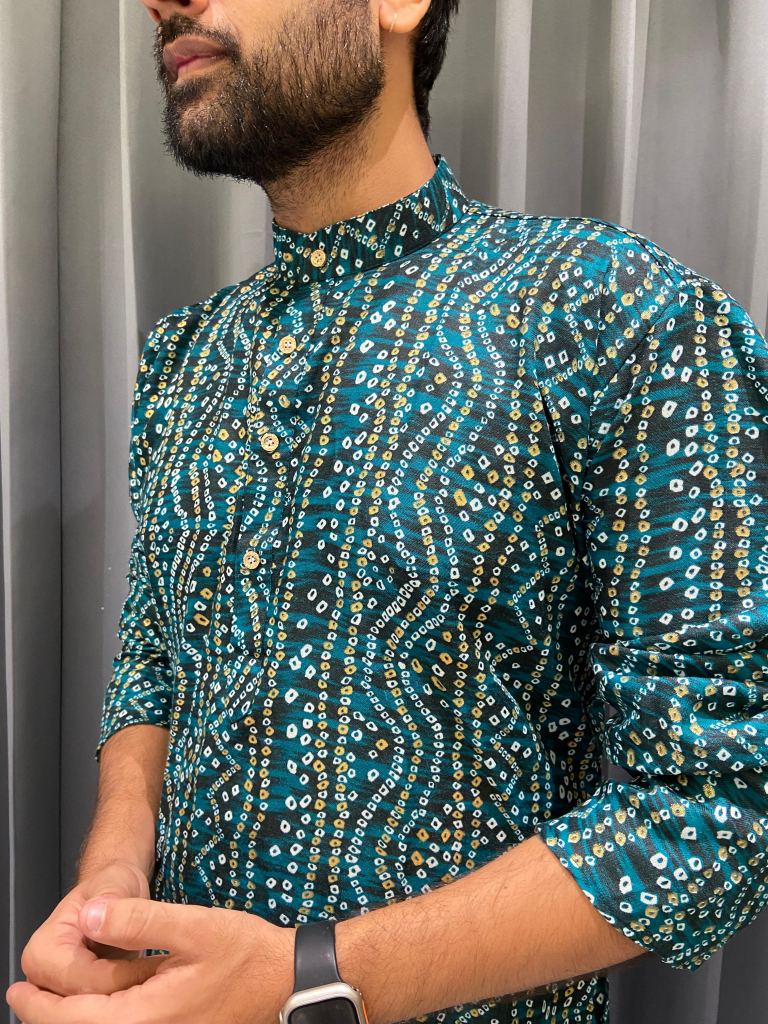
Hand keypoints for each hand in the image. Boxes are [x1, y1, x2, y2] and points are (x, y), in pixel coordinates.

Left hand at [6, 894, 295, 1023]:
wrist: (288, 982)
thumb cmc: (247, 954)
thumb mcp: (193, 926)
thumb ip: (139, 920)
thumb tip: (88, 913)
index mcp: (148, 1018)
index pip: (74, 1021)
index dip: (39, 1007)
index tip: (17, 988)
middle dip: (49, 1016)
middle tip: (25, 995)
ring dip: (74, 1018)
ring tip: (54, 998)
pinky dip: (101, 1019)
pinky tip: (100, 1002)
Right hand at [10, 860, 162, 999]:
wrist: (112, 893)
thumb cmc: (111, 887)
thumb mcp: (116, 881)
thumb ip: (110, 898)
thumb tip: (95, 915)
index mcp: (43, 951)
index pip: (85, 980)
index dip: (123, 976)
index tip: (155, 966)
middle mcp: (42, 978)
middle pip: (89, 1001)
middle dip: (125, 990)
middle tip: (158, 972)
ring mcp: (56, 993)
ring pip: (96, 1012)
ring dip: (126, 997)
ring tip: (154, 976)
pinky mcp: (74, 1000)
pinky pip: (101, 1012)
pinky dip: (124, 1001)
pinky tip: (144, 986)